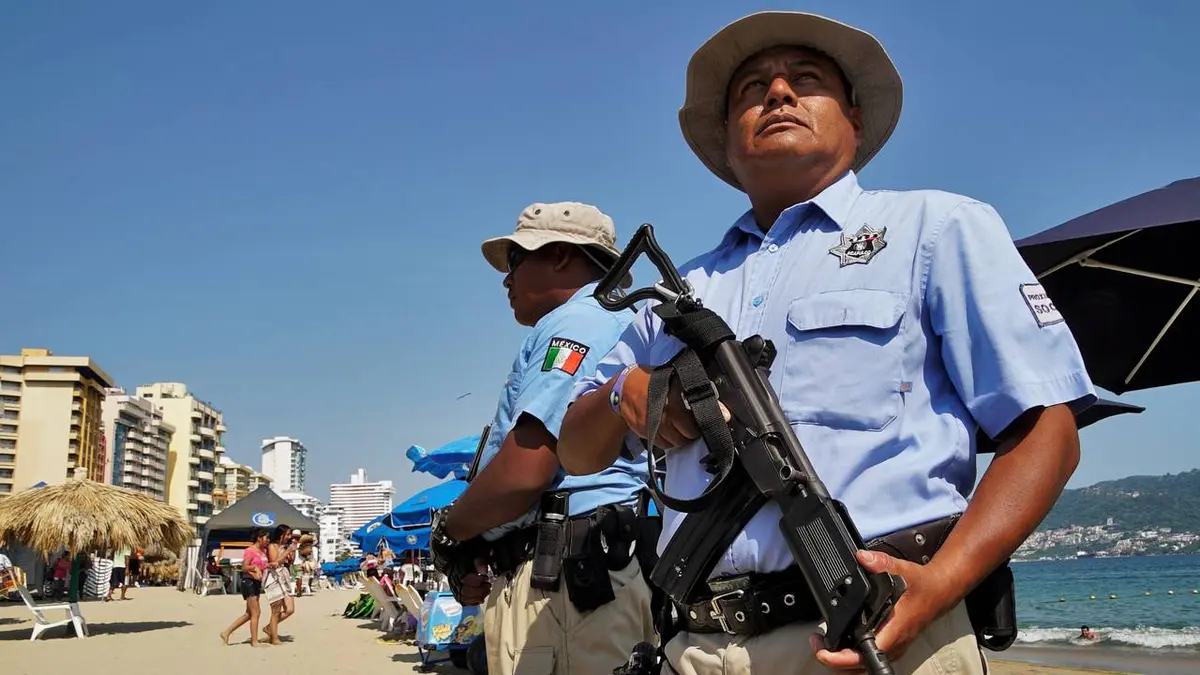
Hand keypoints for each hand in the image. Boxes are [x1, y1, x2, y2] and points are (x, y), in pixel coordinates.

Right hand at [454, 559, 491, 605]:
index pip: (466, 579)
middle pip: (465, 590)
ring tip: (486, 591)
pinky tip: (481, 598)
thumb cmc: (466, 562)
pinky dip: (474, 602)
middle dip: (479, 590)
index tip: (486, 577)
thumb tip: (484, 571)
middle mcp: (454, 582)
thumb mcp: (475, 558)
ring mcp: (455, 590)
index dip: (478, 580)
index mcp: (457, 571)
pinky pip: (464, 602)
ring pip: (465, 598)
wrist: (456, 565)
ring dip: (478, 597)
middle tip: (488, 585)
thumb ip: (480, 563)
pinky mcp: (458, 596)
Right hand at [617, 367, 729, 450]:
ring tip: (682, 429)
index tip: (719, 420)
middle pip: (689, 432)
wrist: (624, 388)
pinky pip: (664, 444)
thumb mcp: (674, 379)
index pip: (697, 413)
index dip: (709, 419)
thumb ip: (696, 393)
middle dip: (694, 432)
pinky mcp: (645, 431)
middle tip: (695, 426)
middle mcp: (664, 409)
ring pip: (677, 441)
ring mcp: (653, 422)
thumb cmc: (654, 381)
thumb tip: (724, 411)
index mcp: (674, 393)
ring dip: (682, 438)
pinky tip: (669, 432)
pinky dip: (669, 442)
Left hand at [810, 550, 957, 670]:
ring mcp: (892, 648)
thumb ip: (881, 563)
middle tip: (817, 642)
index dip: (842, 657)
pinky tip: (840, 642)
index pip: (866, 654)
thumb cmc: (922, 586)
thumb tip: (862, 558)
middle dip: (834, 659)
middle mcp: (893, 644)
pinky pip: (868, 659)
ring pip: (862, 667)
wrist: (938, 592)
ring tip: (823, 643)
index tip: (824, 650)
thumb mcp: (902, 570)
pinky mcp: (890, 646)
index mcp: (894, 630)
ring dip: (841, 660)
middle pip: (858, 667)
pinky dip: (851, 656)